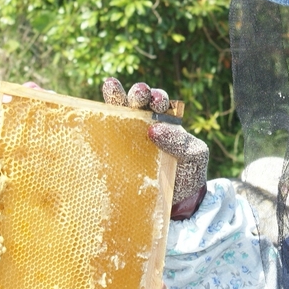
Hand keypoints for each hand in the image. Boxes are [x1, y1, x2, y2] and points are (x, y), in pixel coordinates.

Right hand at [102, 78, 207, 218]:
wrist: (177, 201)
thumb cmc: (188, 174)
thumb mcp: (195, 156)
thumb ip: (180, 141)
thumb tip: (154, 129)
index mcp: (167, 121)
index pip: (160, 103)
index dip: (157, 98)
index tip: (157, 101)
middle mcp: (146, 125)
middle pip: (139, 102)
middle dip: (138, 93)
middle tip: (139, 94)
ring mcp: (130, 137)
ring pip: (121, 111)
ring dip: (116, 97)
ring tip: (112, 86)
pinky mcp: (117, 152)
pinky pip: (107, 133)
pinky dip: (100, 119)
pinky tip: (94, 110)